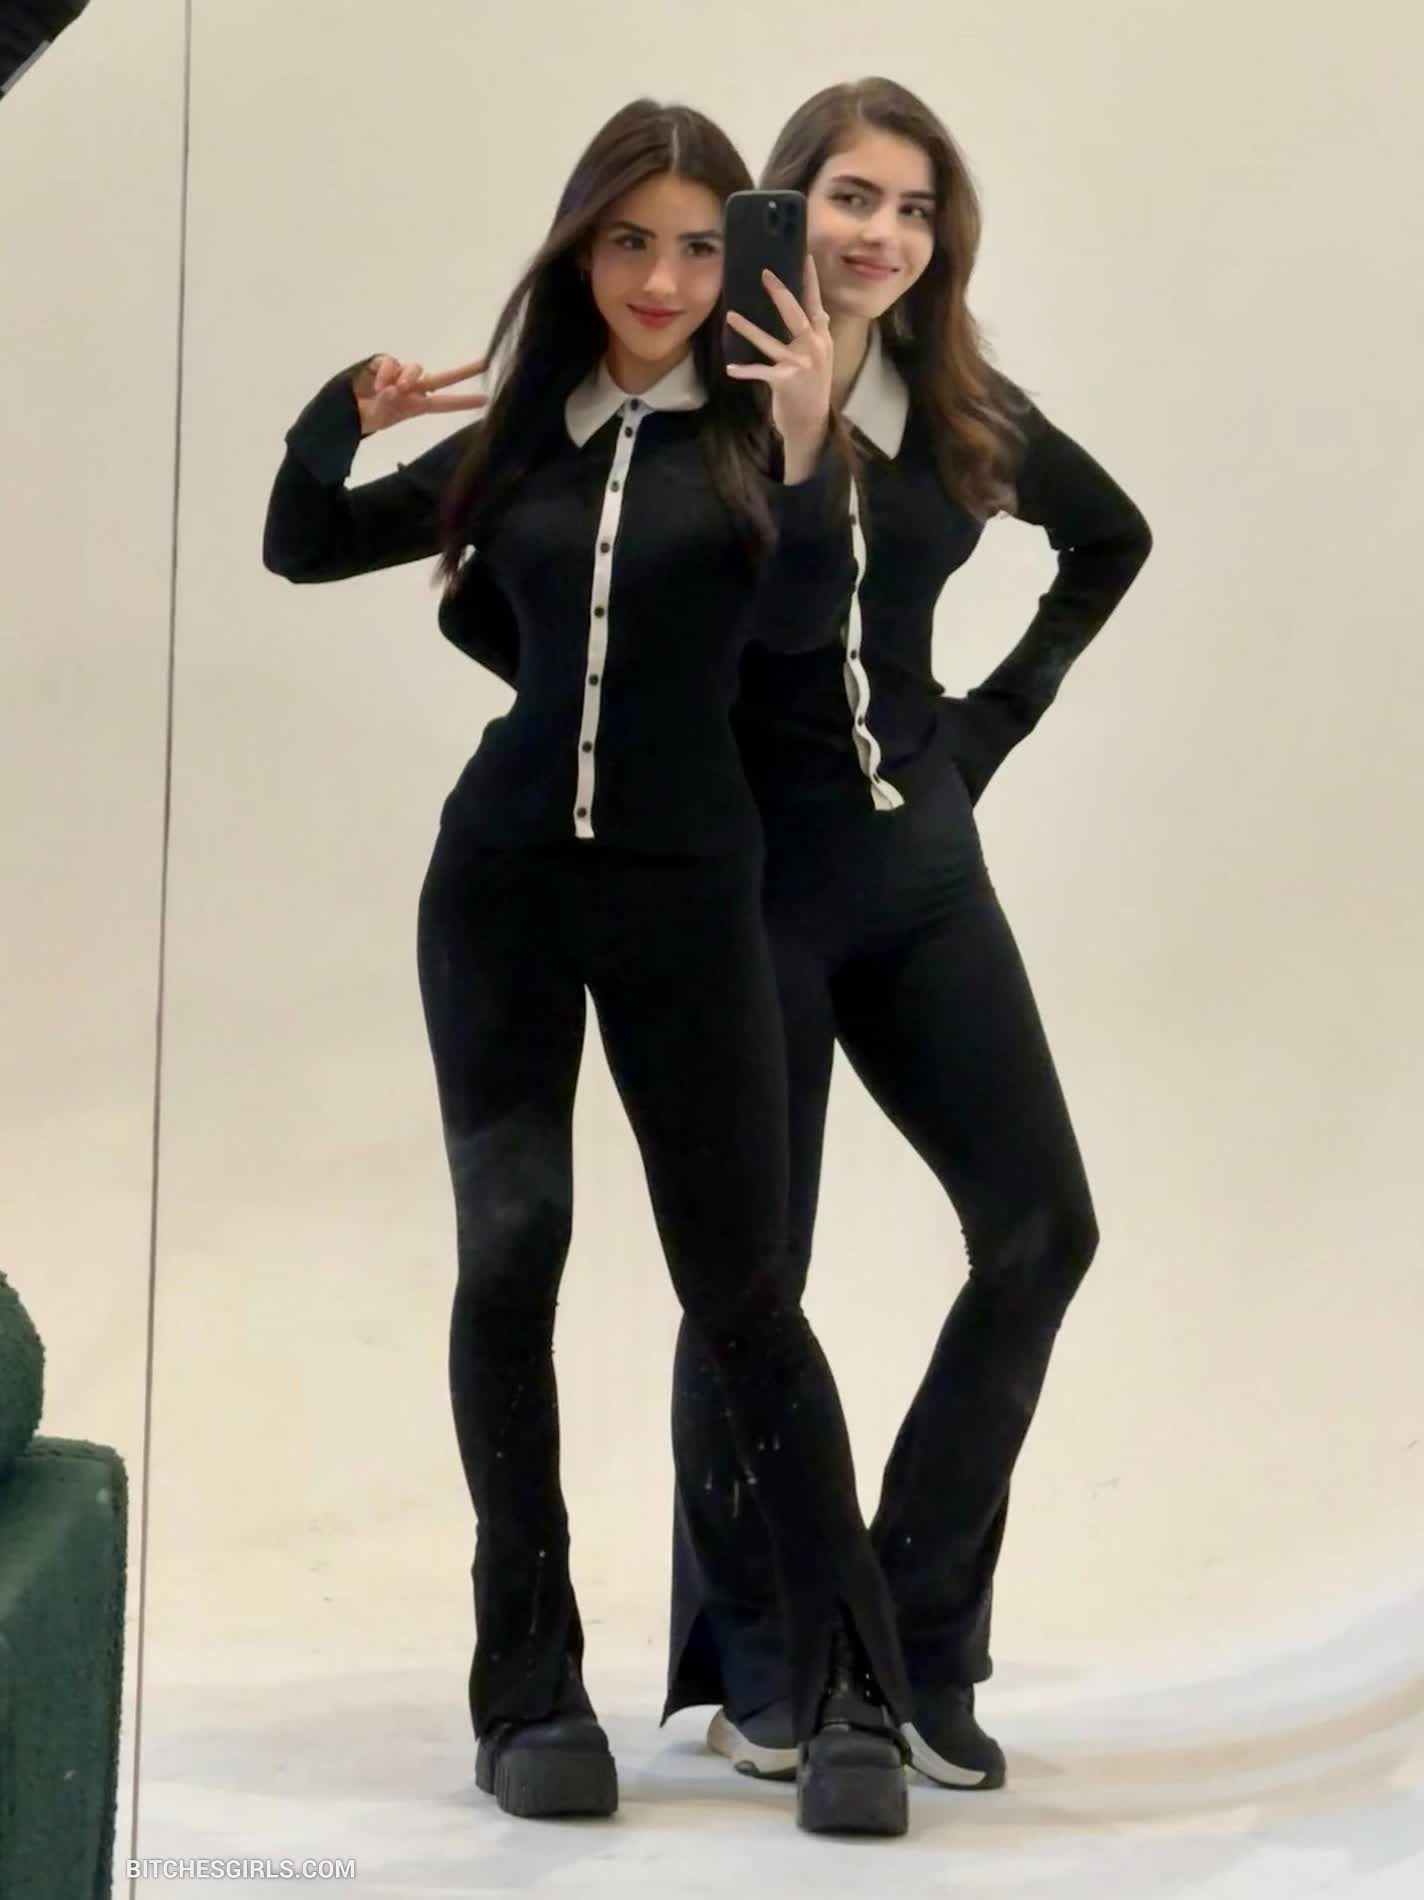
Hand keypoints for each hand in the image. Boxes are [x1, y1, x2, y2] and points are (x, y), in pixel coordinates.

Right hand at [354, 355, 487, 435]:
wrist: (344, 409)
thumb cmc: (365, 417)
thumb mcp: (380, 417)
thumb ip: (388, 405)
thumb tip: (393, 389)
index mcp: (417, 405)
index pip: (445, 403)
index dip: (464, 402)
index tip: (486, 400)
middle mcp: (413, 389)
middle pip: (443, 378)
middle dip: (463, 372)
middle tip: (485, 363)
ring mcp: (399, 375)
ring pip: (414, 369)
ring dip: (408, 378)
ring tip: (396, 390)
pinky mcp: (383, 364)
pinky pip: (391, 363)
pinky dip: (387, 372)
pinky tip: (379, 385)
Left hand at [725, 256, 832, 478]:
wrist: (811, 423)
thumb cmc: (811, 388)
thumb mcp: (820, 358)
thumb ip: (817, 334)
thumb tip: (818, 311)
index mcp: (821, 338)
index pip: (815, 303)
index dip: (811, 280)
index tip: (806, 256)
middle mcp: (813, 348)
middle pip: (794, 314)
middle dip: (779, 293)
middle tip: (764, 274)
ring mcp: (799, 365)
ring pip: (770, 342)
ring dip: (748, 329)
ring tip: (730, 316)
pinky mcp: (785, 382)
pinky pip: (761, 372)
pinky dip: (745, 371)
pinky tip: (730, 368)